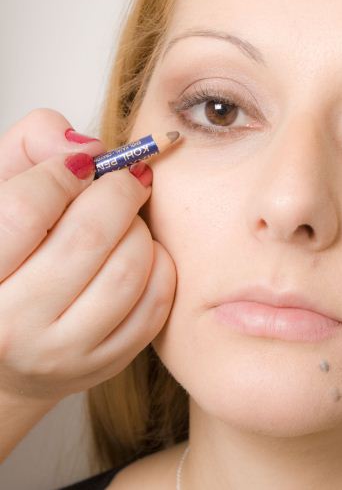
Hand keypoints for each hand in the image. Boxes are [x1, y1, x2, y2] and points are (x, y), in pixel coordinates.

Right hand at [0, 108, 175, 404]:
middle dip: (117, 191)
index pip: (26, 210)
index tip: (80, 165)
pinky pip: (156, 300)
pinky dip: (158, 262)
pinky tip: (137, 252)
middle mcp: (11, 325)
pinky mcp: (107, 363)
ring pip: (128, 268)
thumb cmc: (6, 256)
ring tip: (125, 219)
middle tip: (124, 178)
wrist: (9, 342)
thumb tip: (85, 146)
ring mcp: (63, 353)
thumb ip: (28, 147)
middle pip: (88, 237)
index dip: (62, 173)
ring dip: (138, 228)